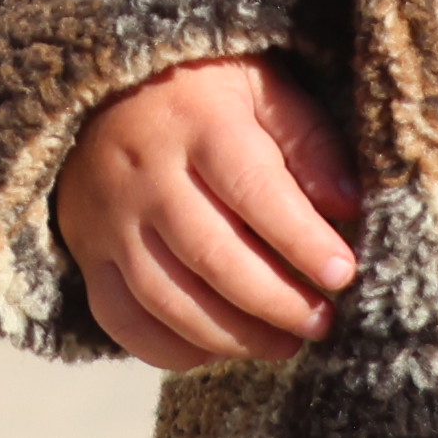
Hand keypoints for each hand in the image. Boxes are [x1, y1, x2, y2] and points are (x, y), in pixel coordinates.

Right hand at [61, 55, 370, 368]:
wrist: (101, 87)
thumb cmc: (205, 92)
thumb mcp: (263, 89)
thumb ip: (309, 143)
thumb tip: (348, 206)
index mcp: (199, 122)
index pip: (254, 190)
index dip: (301, 239)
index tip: (343, 275)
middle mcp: (146, 173)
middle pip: (210, 254)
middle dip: (275, 301)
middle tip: (322, 322)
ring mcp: (110, 218)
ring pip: (166, 297)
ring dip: (232, 335)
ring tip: (283, 344)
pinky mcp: (88, 252)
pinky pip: (120, 319)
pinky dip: (170, 349)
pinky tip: (218, 349)